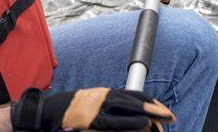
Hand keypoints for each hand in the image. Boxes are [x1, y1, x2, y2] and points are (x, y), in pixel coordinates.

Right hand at [10, 87, 175, 130]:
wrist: (46, 112)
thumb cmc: (69, 111)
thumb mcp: (91, 104)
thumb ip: (109, 108)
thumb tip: (130, 115)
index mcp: (105, 93)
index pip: (133, 94)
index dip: (150, 101)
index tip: (163, 108)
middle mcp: (103, 97)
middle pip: (135, 100)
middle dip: (156, 108)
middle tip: (171, 116)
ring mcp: (97, 108)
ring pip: (128, 108)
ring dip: (149, 114)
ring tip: (164, 120)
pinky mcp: (91, 121)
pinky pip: (115, 122)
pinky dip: (131, 122)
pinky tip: (144, 123)